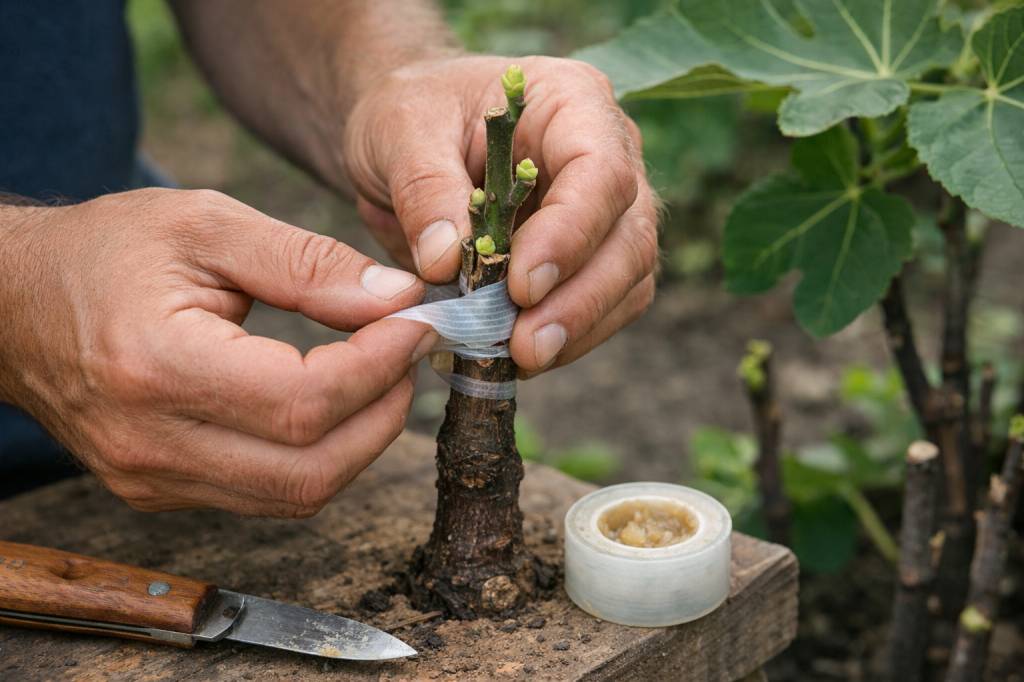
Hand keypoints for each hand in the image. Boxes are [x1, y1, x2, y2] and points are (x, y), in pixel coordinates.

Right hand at [0, 189, 433, 515]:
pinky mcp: (160, 491)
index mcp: (157, 367)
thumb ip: (307, 263)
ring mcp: (153, 480)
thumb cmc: (108, 252)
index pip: (304, 401)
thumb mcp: (207, 225)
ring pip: (297, 495)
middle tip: (408, 354)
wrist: (16, 304)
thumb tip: (397, 299)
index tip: (417, 324)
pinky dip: (318, 454)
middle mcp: (152, 443)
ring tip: (380, 375)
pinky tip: (333, 403)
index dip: (380, 367)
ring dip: (360, 440)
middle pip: (311, 471)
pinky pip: (267, 494)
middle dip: (384, 414)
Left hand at [344, 55, 657, 375]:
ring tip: (518, 358)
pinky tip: (519, 357)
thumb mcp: (400, 129)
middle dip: (582, 300)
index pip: (601, 172)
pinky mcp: (594, 257)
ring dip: (579, 328)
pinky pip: (605, 306)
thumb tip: (446, 263)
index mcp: (572, 102)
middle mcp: (610, 152)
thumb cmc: (412, 114)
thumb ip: (424, 188)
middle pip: (630, 236)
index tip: (520, 287)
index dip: (569, 235)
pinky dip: (568, 338)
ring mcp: (609, 209)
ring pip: (629, 279)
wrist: (410, 139)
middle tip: (525, 346)